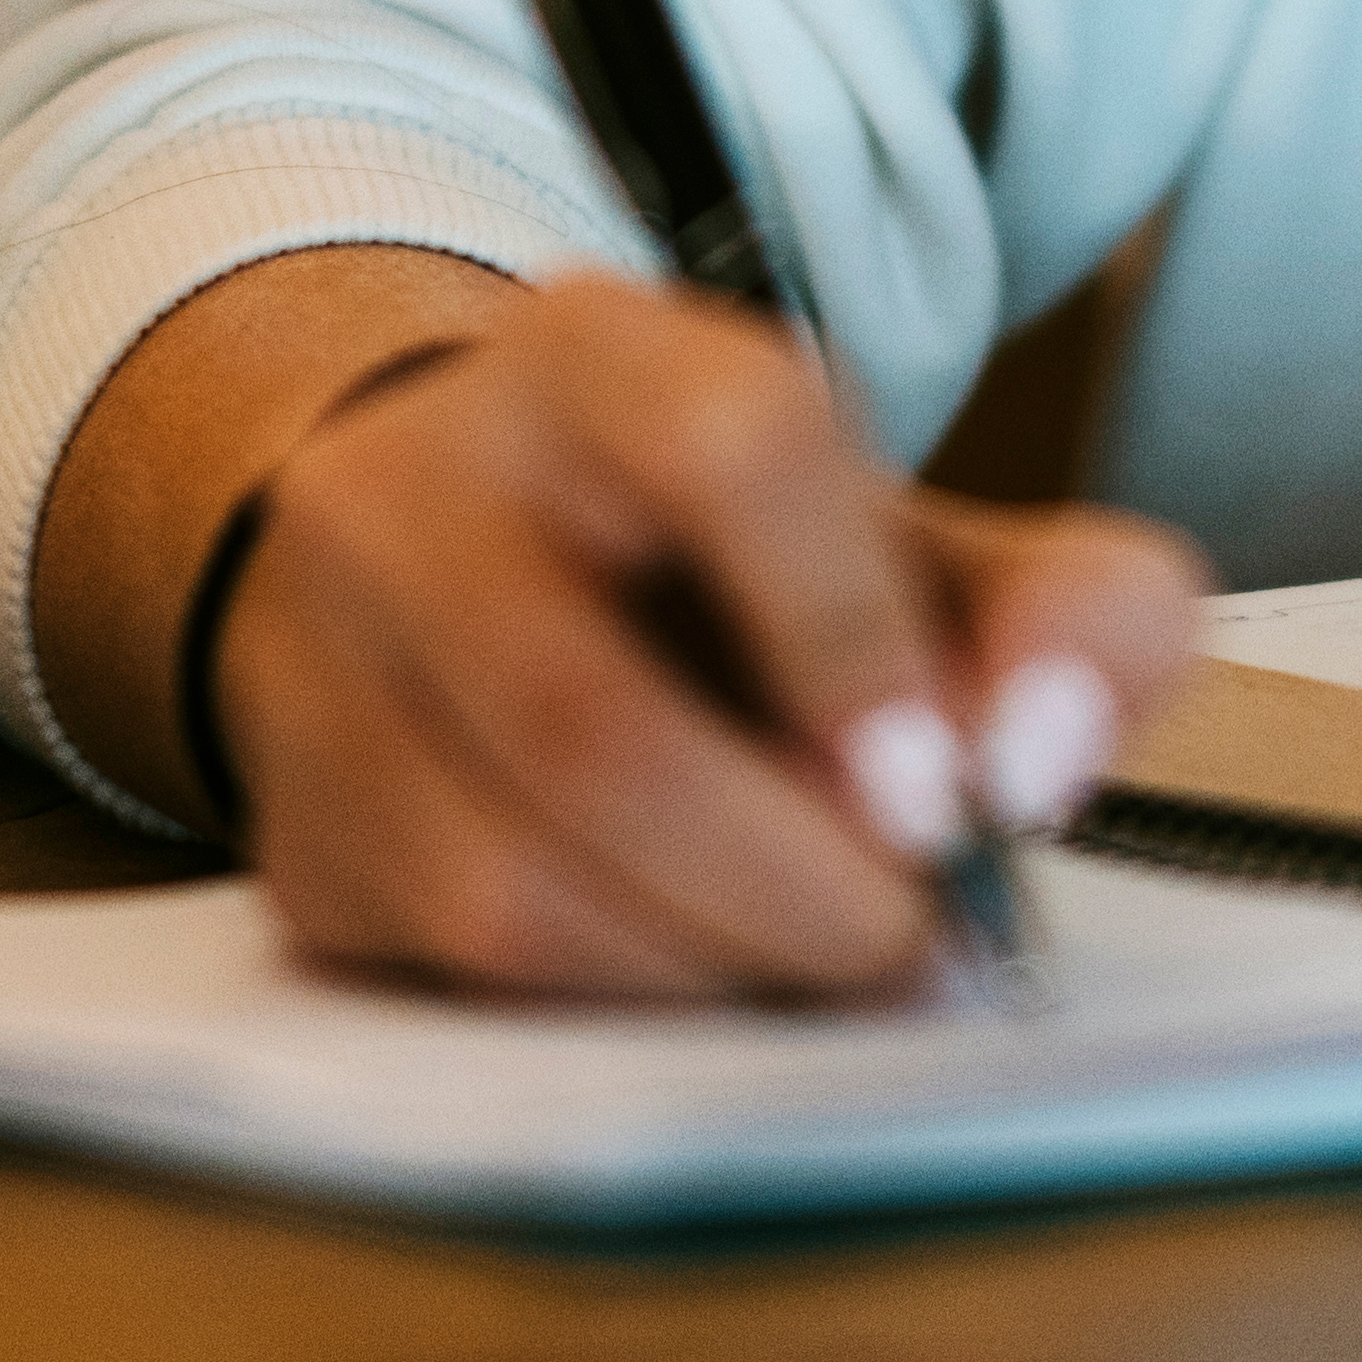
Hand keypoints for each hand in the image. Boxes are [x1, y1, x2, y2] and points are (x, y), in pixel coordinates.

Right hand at [45, 245, 1211, 998]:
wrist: (476, 561)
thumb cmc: (735, 566)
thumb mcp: (918, 540)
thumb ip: (1065, 614)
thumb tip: (1043, 757)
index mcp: (601, 360)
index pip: (729, 446)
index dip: (849, 638)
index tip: (952, 792)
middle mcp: (420, 486)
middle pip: (594, 723)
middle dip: (794, 878)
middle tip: (914, 934)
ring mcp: (326, 660)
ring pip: (510, 877)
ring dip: (713, 962)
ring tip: (826, 954)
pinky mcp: (296, 826)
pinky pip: (453, 967)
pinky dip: (620, 1001)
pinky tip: (703, 966)